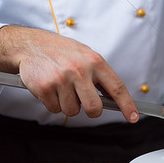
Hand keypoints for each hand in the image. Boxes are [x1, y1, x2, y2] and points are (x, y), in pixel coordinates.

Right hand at [0, 25, 138, 122]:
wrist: (30, 44)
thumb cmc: (61, 51)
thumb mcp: (86, 56)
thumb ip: (100, 75)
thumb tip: (115, 98)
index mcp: (95, 61)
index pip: (117, 88)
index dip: (127, 105)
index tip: (133, 117)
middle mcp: (80, 70)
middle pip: (94, 108)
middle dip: (91, 111)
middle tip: (83, 101)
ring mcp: (61, 79)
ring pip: (72, 111)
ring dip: (68, 104)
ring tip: (62, 87)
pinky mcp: (44, 87)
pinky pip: (55, 109)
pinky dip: (52, 103)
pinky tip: (50, 87)